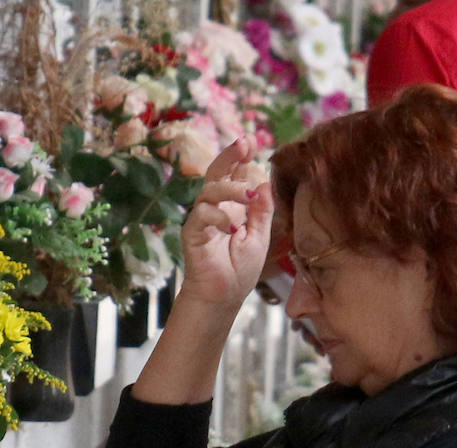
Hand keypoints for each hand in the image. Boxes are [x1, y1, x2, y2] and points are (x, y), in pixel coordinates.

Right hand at [179, 136, 273, 307]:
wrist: (223, 296)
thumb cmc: (239, 270)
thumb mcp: (260, 237)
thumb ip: (262, 211)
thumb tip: (264, 182)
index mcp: (232, 207)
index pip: (234, 175)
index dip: (240, 157)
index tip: (251, 141)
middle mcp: (215, 208)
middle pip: (216, 173)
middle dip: (229, 155)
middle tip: (244, 143)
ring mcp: (201, 219)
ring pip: (210, 190)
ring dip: (231, 189)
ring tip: (249, 196)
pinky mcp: (192, 233)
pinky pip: (200, 215)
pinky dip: (218, 217)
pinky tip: (232, 228)